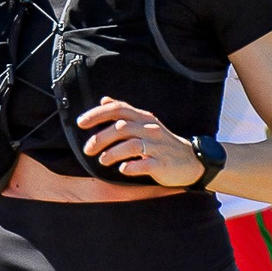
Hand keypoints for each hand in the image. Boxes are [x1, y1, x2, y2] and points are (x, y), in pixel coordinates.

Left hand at [76, 97, 203, 184]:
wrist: (190, 162)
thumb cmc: (161, 143)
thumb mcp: (144, 124)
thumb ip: (125, 113)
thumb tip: (104, 100)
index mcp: (143, 118)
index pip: (118, 109)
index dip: (98, 114)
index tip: (81, 123)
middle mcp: (150, 129)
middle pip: (122, 128)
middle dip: (101, 138)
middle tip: (88, 149)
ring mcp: (157, 146)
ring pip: (131, 145)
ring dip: (113, 153)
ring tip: (102, 161)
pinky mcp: (163, 164)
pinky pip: (145, 164)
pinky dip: (131, 167)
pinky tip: (122, 170)